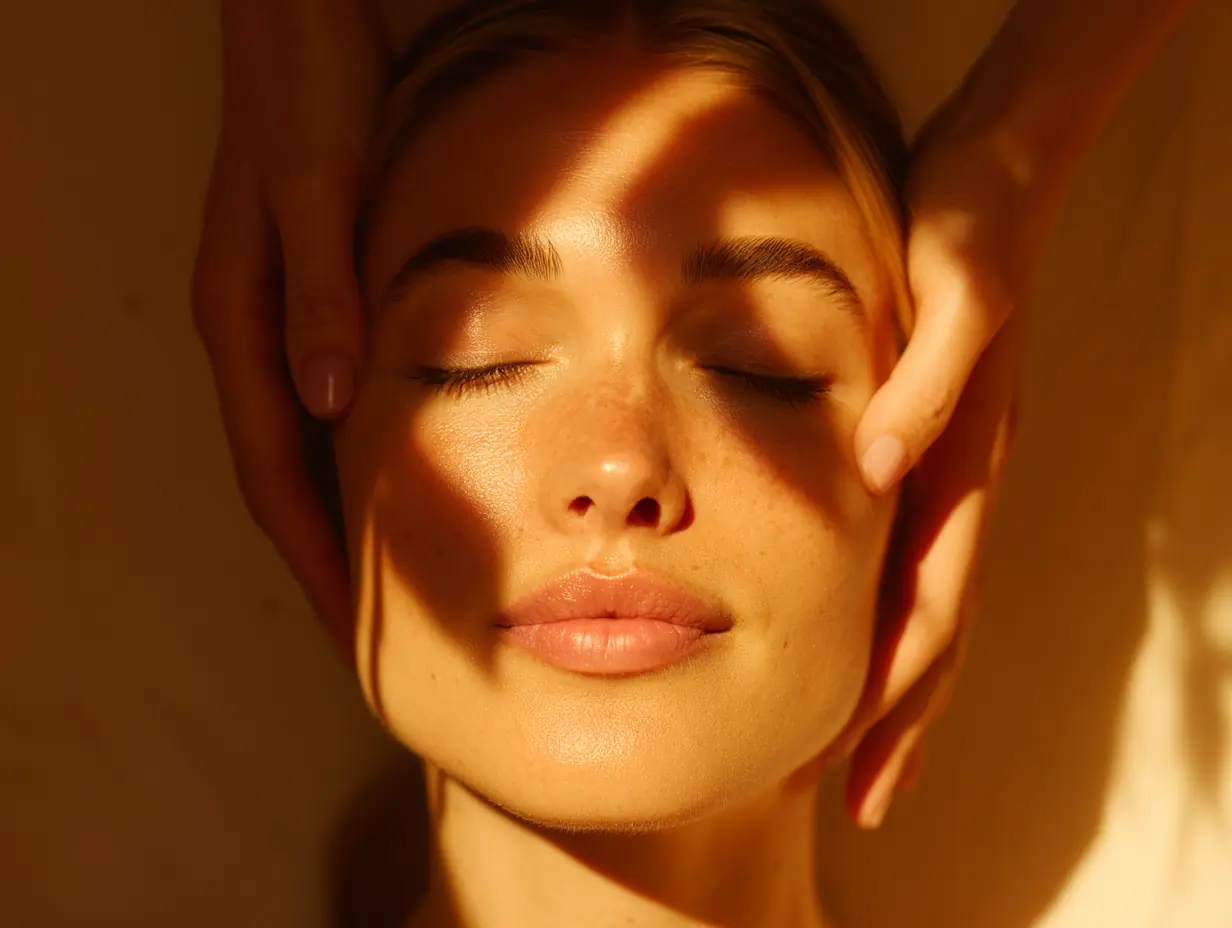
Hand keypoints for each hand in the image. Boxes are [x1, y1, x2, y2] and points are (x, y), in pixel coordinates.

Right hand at [192, 0, 389, 656]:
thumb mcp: (317, 187)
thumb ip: (321, 289)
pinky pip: (337, 407)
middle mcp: (259, 334)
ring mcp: (290, 322)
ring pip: (311, 449)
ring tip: (395, 589)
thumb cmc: (311, 95)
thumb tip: (327, 400)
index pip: (271, 472)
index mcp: (244, 322)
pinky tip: (407, 487)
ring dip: (348, 522)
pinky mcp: (325, 302)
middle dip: (327, 563)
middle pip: (286, 478)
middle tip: (377, 641)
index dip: (312, 555)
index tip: (353, 630)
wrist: (310, 25)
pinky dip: (365, 461)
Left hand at [836, 110, 1057, 826]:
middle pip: (936, 626)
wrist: (992, 171)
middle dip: (903, 720)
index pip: (934, 603)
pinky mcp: (926, 442)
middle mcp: (962, 479)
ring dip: (899, 684)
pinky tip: (854, 635)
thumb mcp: (952, 288)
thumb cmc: (966, 224)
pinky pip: (908, 551)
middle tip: (865, 802)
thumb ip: (927, 380)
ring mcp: (950, 466)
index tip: (864, 766)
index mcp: (965, 460)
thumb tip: (878, 472)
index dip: (901, 688)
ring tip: (862, 753)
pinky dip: (888, 612)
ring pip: (926, 600)